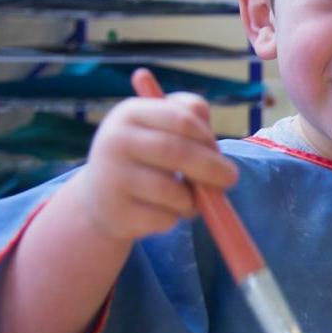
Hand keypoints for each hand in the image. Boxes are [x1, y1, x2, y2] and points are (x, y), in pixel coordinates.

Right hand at [74, 88, 237, 242]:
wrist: (100, 198)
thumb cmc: (145, 156)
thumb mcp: (160, 126)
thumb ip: (189, 116)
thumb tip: (208, 132)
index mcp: (129, 113)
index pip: (181, 119)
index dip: (206, 136)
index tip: (217, 149)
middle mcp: (114, 142)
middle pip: (177, 152)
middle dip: (212, 167)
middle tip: (231, 178)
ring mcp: (111, 179)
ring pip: (172, 191)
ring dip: (194, 199)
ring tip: (189, 198)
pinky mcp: (116, 213)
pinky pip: (164, 218)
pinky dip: (176, 218)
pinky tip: (165, 211)